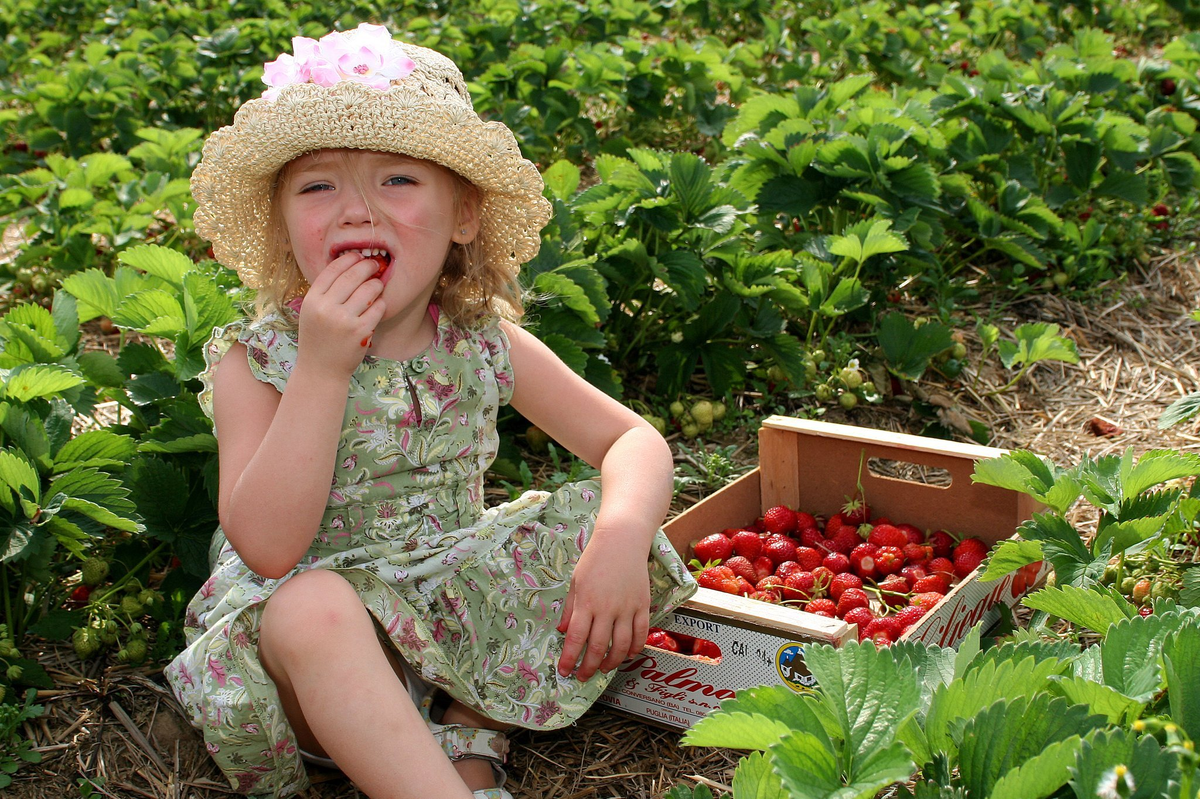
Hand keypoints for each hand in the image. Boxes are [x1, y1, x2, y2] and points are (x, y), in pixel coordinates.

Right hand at [294, 254, 385, 377]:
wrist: (321, 370)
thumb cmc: (318, 339)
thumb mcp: (312, 312)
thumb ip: (325, 292)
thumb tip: (349, 267)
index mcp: (312, 300)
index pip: (332, 270)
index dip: (347, 259)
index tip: (357, 256)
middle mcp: (326, 309)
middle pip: (352, 276)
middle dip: (367, 266)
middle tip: (374, 264)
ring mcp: (344, 321)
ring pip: (369, 290)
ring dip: (376, 284)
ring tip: (377, 285)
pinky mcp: (361, 332)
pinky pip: (378, 308)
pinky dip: (380, 304)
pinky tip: (378, 305)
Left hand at [556, 531, 651, 680]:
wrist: (622, 541)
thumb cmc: (595, 559)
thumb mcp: (575, 582)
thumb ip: (570, 609)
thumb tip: (563, 632)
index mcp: (586, 602)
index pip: (576, 638)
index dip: (569, 658)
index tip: (565, 671)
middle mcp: (606, 608)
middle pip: (597, 647)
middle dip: (588, 667)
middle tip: (583, 676)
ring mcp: (627, 608)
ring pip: (621, 645)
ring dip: (612, 662)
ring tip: (604, 668)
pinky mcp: (643, 605)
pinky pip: (641, 633)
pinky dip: (635, 648)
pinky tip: (628, 654)